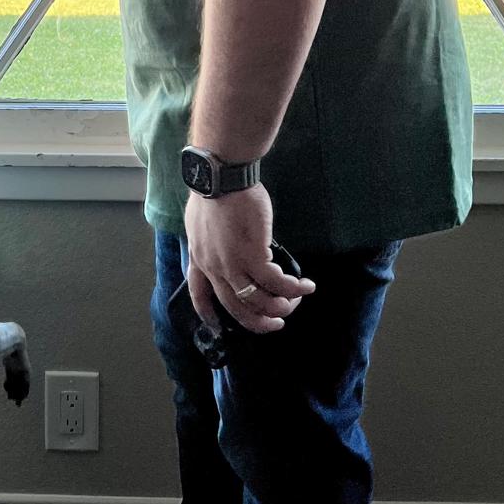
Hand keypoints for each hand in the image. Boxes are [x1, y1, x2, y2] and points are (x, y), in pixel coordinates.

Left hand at [184, 184, 314, 334]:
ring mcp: (233, 263)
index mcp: (199, 259)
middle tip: (276, 324)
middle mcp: (214, 267)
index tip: (219, 327)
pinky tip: (305, 286)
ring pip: (258, 300)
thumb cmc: (214, 193)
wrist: (220, 177)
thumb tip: (227, 248)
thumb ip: (211, 243)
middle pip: (235, 307)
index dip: (209, 314)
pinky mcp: (254, 254)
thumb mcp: (201, 225)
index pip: (199, 295)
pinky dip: (293, 288)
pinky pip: (276, 282)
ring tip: (296, 302)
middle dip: (258, 321)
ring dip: (281, 307)